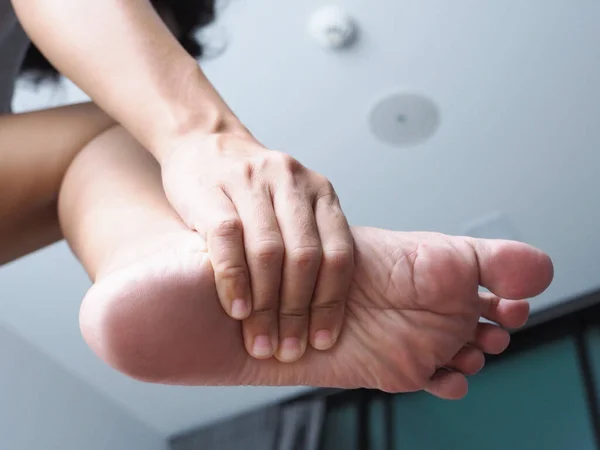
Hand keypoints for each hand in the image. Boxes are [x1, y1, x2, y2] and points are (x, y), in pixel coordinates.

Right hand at [159, 131, 354, 362]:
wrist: (205, 143)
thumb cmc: (252, 188)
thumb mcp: (293, 204)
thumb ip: (310, 240)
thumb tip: (319, 313)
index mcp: (320, 191)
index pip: (339, 253)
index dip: (332, 303)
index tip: (323, 340)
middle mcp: (291, 182)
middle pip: (305, 257)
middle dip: (297, 312)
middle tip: (288, 349)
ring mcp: (252, 182)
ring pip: (269, 252)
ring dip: (266, 305)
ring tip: (261, 341)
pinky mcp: (213, 190)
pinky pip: (227, 240)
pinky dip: (234, 280)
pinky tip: (238, 310)